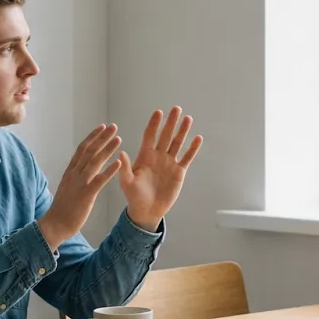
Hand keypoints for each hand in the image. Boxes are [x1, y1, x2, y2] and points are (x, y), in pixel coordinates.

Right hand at [38, 124, 123, 249]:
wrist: (54, 225)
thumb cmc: (62, 208)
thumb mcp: (67, 187)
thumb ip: (75, 176)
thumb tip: (81, 167)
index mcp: (71, 171)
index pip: (82, 149)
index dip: (93, 137)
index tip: (102, 127)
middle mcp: (74, 174)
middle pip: (89, 151)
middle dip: (102, 137)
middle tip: (113, 126)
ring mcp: (80, 183)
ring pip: (94, 162)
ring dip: (107, 149)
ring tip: (118, 138)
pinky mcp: (85, 195)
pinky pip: (99, 180)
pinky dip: (109, 170)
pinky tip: (119, 162)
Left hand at [118, 106, 203, 230]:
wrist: (147, 210)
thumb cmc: (134, 196)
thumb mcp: (127, 182)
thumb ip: (125, 168)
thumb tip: (121, 152)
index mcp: (144, 156)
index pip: (150, 136)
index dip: (154, 124)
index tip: (158, 112)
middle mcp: (158, 156)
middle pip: (165, 136)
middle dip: (170, 122)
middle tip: (176, 108)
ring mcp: (169, 163)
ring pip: (177, 143)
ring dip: (182, 131)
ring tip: (188, 118)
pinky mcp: (179, 172)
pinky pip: (187, 157)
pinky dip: (192, 148)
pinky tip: (198, 138)